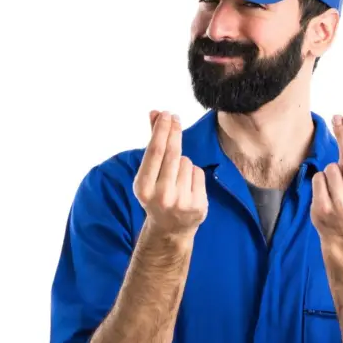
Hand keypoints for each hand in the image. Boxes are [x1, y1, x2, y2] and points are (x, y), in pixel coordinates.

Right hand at [133, 111, 208, 238]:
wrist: (170, 229)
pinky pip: (198, 173)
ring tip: (176, 177)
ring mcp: (181, 202)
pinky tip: (187, 186)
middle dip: (174, 132)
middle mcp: (162, 196)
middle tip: (175, 118)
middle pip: (173, 153)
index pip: (155, 152)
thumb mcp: (148, 173)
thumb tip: (154, 113)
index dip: (162, 130)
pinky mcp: (198, 206)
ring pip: (186, 162)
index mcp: (143, 189)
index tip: (167, 115)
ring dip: (182, 162)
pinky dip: (193, 174)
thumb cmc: (157, 194)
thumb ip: (152, 143)